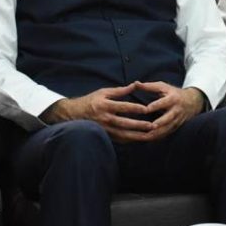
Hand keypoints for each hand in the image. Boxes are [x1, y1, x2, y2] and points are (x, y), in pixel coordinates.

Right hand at [40, 83, 154, 141]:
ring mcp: (104, 129)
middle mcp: (105, 118)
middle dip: (139, 125)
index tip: (147, 109)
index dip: (135, 108)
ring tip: (149, 136)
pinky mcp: (104, 135)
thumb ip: (120, 91)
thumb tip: (135, 85)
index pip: (123, 107)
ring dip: (136, 136)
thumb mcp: (103, 92)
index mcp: (105, 105)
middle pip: (125, 123)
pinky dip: (129, 140)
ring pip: (122, 134)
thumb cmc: (90, 101)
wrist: (72, 114)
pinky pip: (118, 139)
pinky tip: (139, 139)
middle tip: (152, 126)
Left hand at [127, 82, 205, 141]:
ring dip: (156, 134)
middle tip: (149, 126)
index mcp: (173, 99)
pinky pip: (165, 135)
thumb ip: (149, 86)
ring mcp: (176, 121)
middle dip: (159, 123)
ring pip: (167, 129)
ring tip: (144, 137)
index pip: (164, 102)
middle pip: (167, 119)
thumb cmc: (173, 93)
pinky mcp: (175, 128)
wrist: (192, 102)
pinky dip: (156, 138)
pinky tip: (146, 140)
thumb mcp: (163, 87)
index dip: (155, 106)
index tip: (146, 109)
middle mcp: (176, 111)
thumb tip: (135, 83)